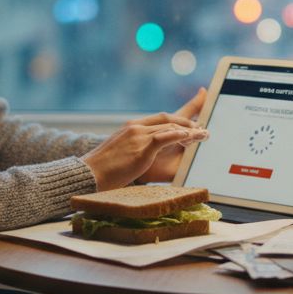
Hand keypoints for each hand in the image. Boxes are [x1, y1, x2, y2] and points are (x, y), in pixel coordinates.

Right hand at [81, 100, 207, 190]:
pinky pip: (166, 137)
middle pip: (167, 118)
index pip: (158, 118)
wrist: (89, 174)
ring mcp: (138, 135)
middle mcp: (135, 127)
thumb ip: (132, 150)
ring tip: (203, 135)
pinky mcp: (142, 147)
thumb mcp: (119, 154)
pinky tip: (191, 137)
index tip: (189, 124)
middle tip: (202, 129)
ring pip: (170, 127)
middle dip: (187, 122)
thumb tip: (140, 157)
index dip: (176, 120)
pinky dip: (181, 135)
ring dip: (189, 130)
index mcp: (130, 127)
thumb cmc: (101, 170)